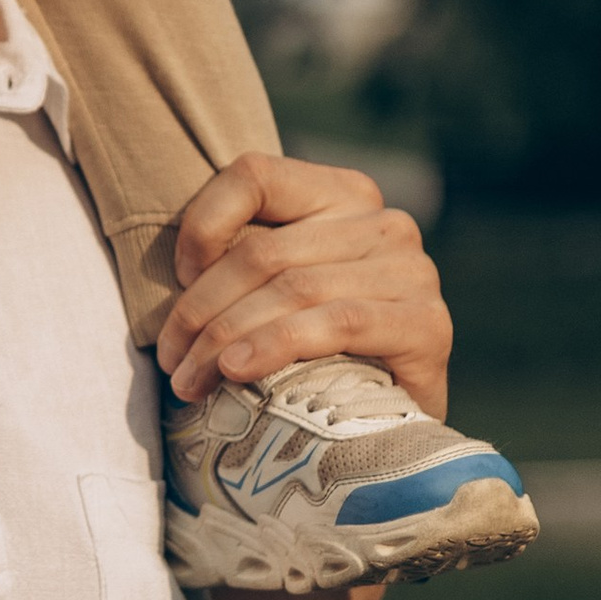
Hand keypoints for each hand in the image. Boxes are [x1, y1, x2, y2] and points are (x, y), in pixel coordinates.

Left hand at [154, 153, 451, 417]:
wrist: (393, 423)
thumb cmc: (319, 352)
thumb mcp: (275, 290)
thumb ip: (243, 263)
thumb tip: (180, 278)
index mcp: (341, 194)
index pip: (255, 175)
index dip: (203, 223)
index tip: (179, 278)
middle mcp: (383, 222)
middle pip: (264, 251)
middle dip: (202, 311)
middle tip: (172, 362)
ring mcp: (412, 270)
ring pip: (292, 289)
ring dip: (226, 339)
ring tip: (191, 380)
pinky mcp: (427, 322)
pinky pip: (336, 323)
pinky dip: (277, 345)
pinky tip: (239, 370)